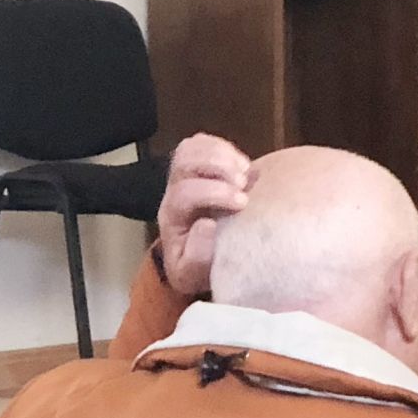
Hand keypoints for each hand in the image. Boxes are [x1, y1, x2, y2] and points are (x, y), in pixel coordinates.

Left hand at [156, 134, 253, 297]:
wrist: (205, 257)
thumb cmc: (201, 265)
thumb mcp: (193, 276)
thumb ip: (197, 258)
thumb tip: (206, 224)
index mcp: (173, 218)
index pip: (184, 194)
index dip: (214, 193)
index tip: (242, 204)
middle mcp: (175, 191)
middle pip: (184, 162)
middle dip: (218, 168)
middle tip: (243, 184)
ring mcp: (186, 175)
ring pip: (191, 147)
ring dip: (222, 154)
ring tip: (244, 172)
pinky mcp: (200, 164)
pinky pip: (202, 142)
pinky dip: (224, 147)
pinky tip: (241, 165)